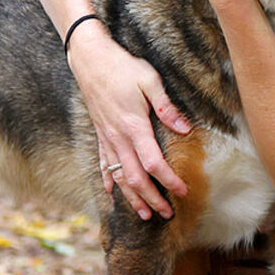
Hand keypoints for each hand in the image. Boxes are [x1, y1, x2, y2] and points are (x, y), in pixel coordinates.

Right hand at [67, 27, 190, 219]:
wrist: (90, 59)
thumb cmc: (122, 67)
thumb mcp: (149, 80)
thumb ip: (166, 107)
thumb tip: (185, 128)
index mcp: (133, 126)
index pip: (153, 163)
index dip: (169, 180)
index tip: (183, 191)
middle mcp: (118, 137)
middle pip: (135, 178)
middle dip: (152, 199)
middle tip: (167, 213)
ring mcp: (106, 138)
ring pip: (119, 176)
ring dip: (132, 198)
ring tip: (143, 214)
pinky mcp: (100, 134)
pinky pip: (103, 164)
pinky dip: (109, 181)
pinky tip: (112, 194)